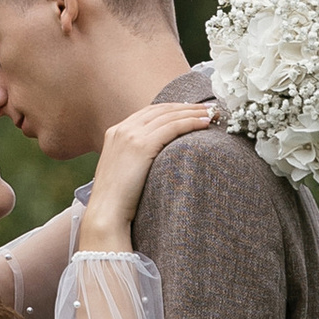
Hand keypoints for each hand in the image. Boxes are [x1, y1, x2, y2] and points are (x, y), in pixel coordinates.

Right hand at [81, 99, 216, 249]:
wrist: (106, 212)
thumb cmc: (117, 199)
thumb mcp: (121, 169)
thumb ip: (133, 156)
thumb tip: (155, 156)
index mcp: (115, 132)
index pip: (149, 112)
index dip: (172, 108)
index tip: (190, 109)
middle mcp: (122, 129)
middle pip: (161, 109)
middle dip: (186, 106)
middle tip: (208, 107)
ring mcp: (131, 135)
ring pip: (169, 115)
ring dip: (193, 112)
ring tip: (212, 113)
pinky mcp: (142, 145)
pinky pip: (173, 127)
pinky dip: (191, 122)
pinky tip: (205, 123)